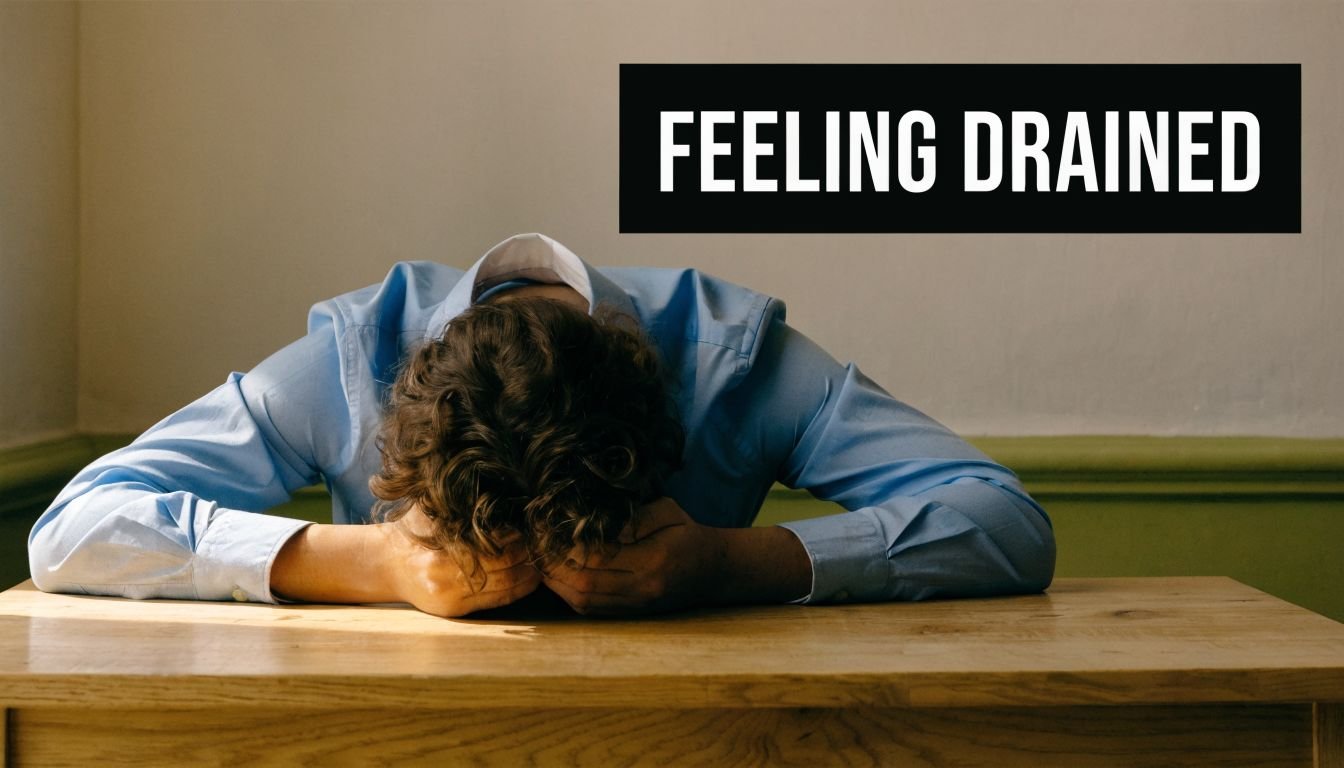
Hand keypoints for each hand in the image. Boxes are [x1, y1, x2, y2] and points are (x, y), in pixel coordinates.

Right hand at [379, 504, 540, 617]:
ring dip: (529, 574)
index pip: (495, 547)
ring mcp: (452, 598)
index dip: (517, 537)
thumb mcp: (430, 512)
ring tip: (541, 560)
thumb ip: (458, 507)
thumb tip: (498, 491)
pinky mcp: (456, 611)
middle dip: (527, 554)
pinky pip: (497, 601)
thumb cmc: (413, 531)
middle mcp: (446, 578)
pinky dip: (518, 589)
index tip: (530, 526)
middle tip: (542, 541)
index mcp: (441, 553)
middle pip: (504, 566)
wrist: (387, 564)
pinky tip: (530, 578)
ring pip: (505, 586)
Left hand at [541, 497, 726, 615]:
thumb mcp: (667, 511)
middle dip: (554, 566)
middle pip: (584, 584)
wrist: (715, 570)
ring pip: (584, 601)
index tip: (548, 530)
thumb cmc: (689, 533)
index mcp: (653, 559)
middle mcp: (642, 588)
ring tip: (541, 562)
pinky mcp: (632, 613)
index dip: (567, 546)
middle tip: (535, 546)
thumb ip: (632, 518)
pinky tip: (558, 579)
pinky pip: (592, 610)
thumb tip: (594, 524)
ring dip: (557, 583)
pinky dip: (570, 595)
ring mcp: (636, 605)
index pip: (597, 556)